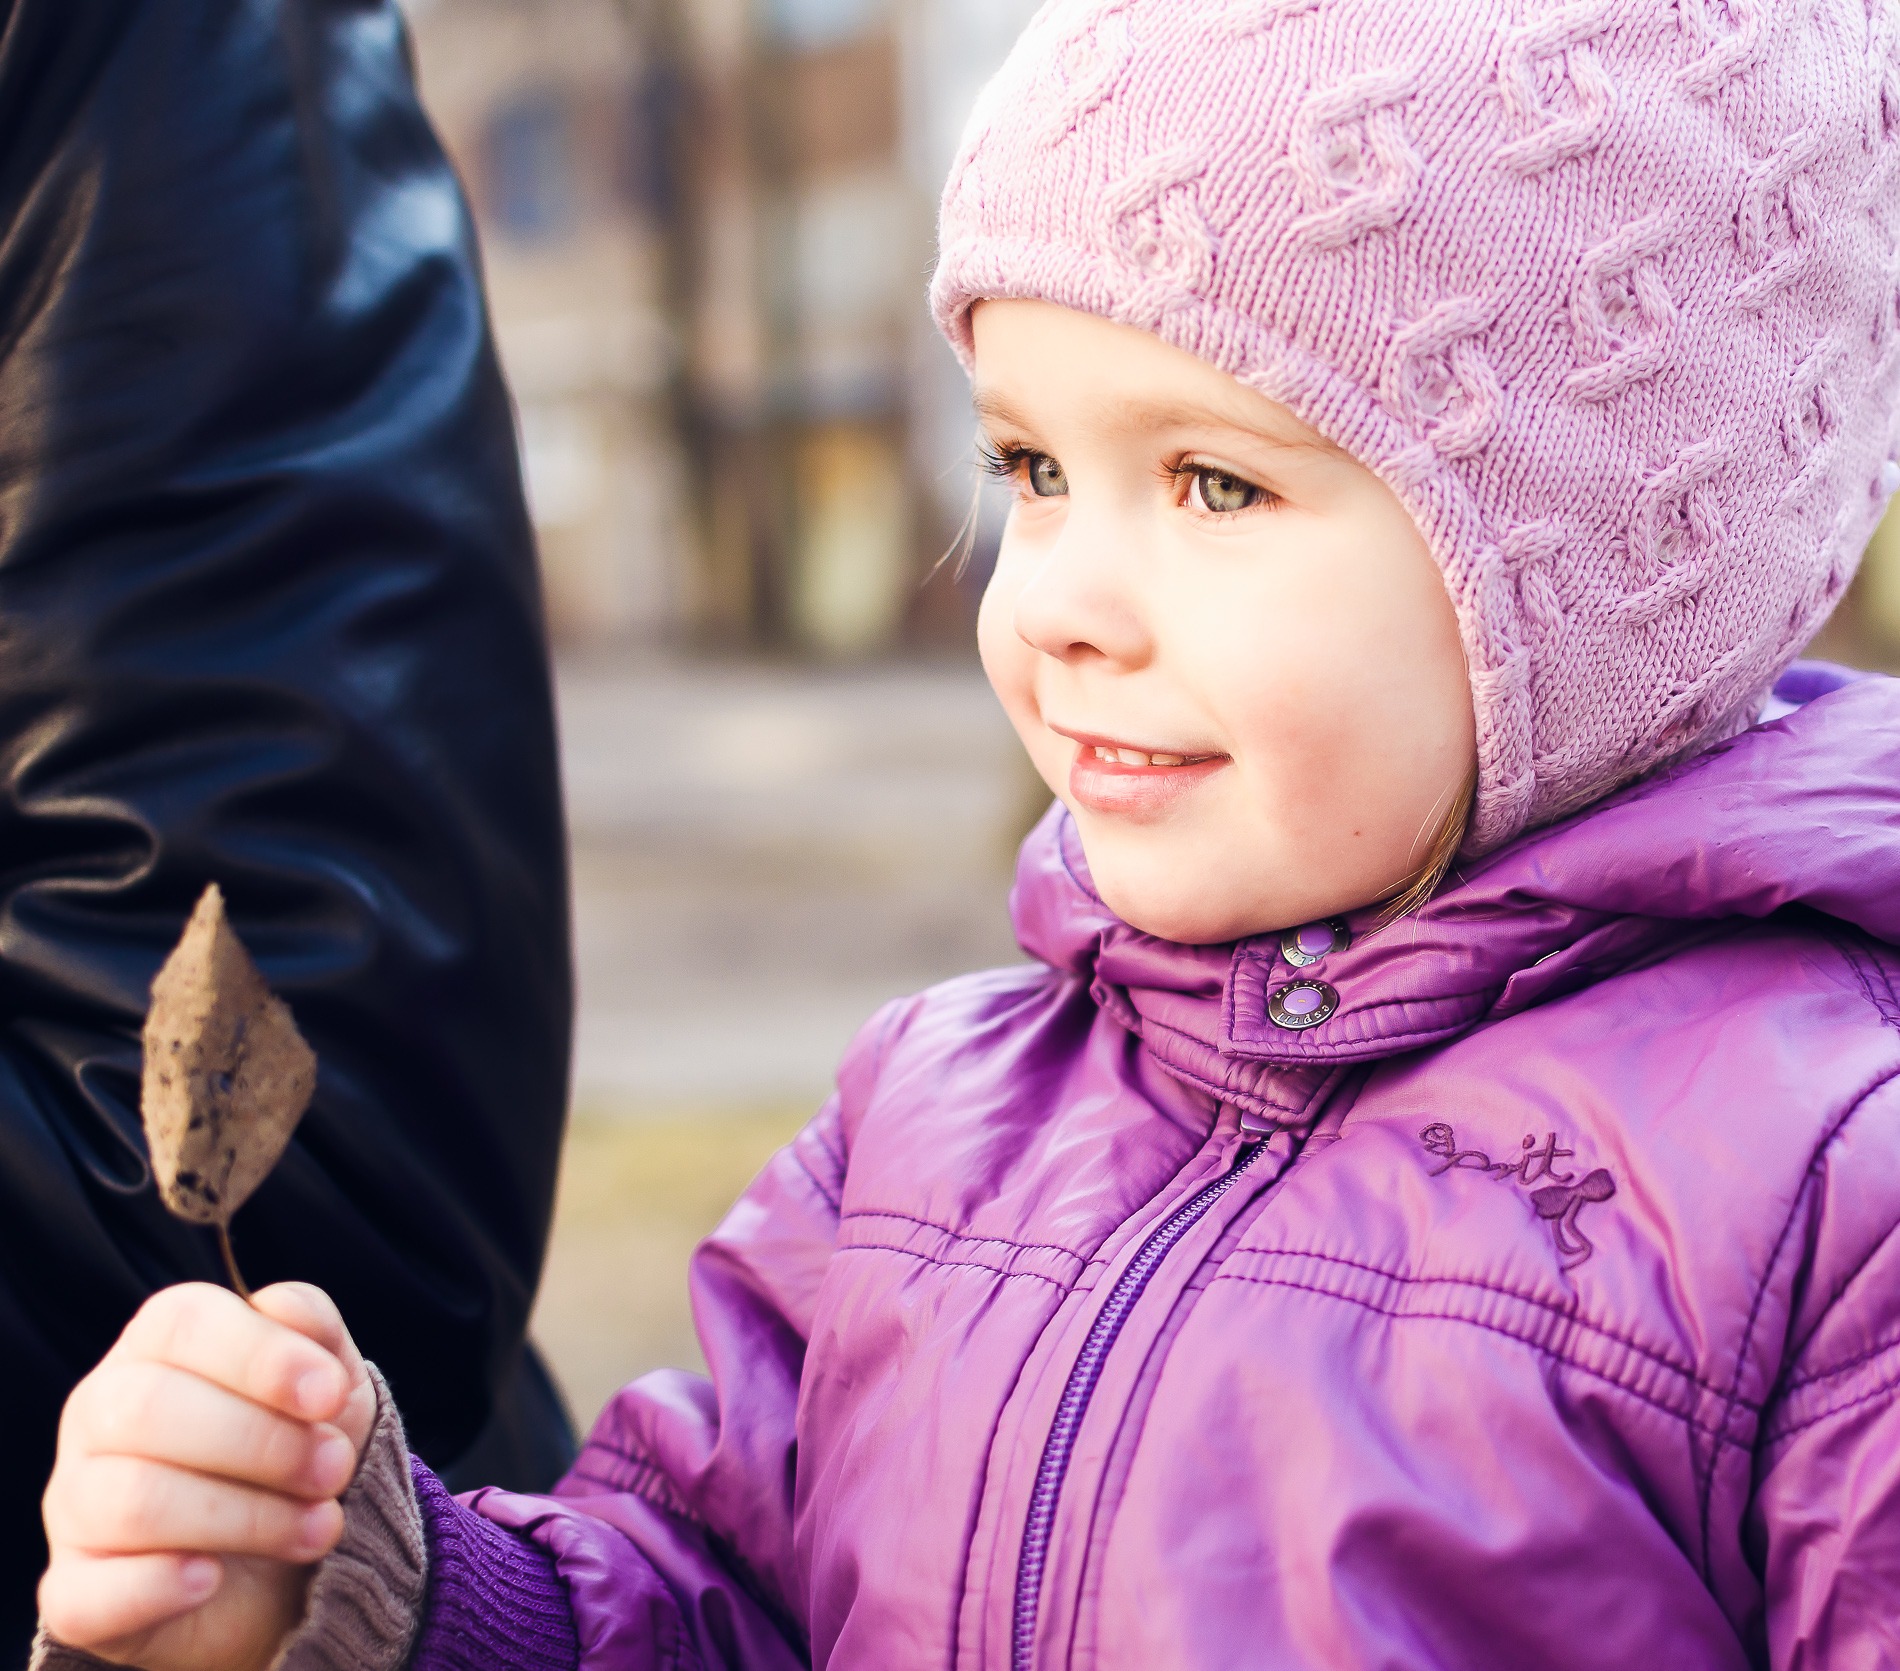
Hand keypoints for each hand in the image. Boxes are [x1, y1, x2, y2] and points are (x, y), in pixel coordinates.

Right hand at [39, 1282, 376, 1670]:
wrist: (288, 1568)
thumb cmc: (300, 1449)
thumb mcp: (328, 1380)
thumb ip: (311, 1324)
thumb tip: (279, 1308)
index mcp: (156, 1345)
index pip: (182, 1321)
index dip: (262, 1355)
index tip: (331, 1396)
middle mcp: (99, 1414)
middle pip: (149, 1408)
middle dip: (265, 1443)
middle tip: (335, 1469)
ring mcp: (75, 1505)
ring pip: (134, 1502)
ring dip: (248, 1518)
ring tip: (320, 1525)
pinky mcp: (73, 1594)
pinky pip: (88, 1594)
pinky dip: (158, 1586)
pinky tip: (212, 1579)